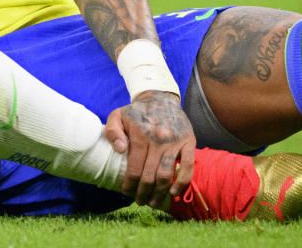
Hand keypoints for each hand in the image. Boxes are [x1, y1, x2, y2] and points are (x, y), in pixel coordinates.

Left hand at [103, 90, 194, 208]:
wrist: (160, 98)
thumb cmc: (136, 112)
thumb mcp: (117, 116)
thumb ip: (112, 132)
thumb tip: (120, 150)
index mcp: (140, 136)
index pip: (134, 169)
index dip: (129, 185)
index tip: (126, 192)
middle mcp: (158, 140)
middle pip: (150, 176)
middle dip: (143, 193)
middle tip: (139, 201)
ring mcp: (175, 142)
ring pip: (167, 175)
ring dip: (160, 193)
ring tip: (153, 202)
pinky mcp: (188, 142)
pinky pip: (188, 167)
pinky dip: (182, 182)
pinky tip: (174, 193)